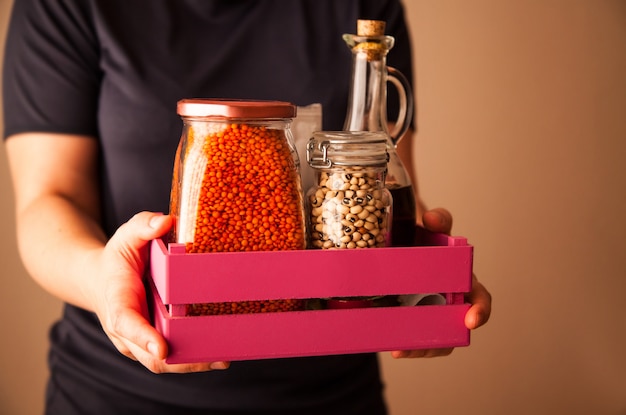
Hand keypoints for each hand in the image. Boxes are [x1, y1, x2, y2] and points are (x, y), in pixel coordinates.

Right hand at [86, 211, 229, 372]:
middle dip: (181, 361)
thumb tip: (165, 221)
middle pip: (150, 355)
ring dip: (193, 364)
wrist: (102, 279)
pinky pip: (171, 357)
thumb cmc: (118, 257)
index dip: (143, 337)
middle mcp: (125, 329)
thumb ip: (142, 226)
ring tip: (224, 359)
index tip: (161, 348)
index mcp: (117, 301)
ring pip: (162, 362)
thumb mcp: (127, 235)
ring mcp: (138, 341)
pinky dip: (193, 358)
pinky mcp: (152, 342)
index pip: (126, 322)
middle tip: (215, 359)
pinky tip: (220, 354)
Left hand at [390, 207, 491, 358]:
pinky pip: (413, 334)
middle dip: (439, 341)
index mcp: (462, 280)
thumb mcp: (432, 226)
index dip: (480, 311)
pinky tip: (390, 344)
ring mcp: (430, 309)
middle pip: (451, 327)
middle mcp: (449, 299)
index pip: (479, 298)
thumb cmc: (424, 236)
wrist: (399, 240)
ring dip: (420, 347)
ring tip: (400, 349)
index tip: (472, 320)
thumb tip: (433, 219)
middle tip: (419, 345)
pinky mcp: (411, 315)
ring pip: (434, 337)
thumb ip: (439, 219)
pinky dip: (405, 342)